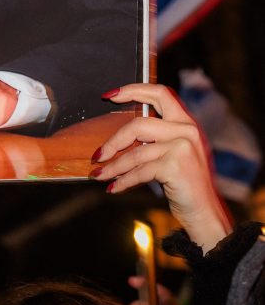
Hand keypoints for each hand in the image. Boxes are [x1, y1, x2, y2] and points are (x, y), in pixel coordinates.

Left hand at [91, 83, 231, 252]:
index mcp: (186, 122)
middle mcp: (187, 130)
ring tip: (98, 175)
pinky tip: (113, 188)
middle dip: (113, 141)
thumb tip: (120, 136)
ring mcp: (182, 147)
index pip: (159, 93)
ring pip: (135, 152)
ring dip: (113, 166)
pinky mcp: (175, 166)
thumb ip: (158, 138)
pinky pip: (140, 171)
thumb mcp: (177, 153)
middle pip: (139, 124)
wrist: (206, 214)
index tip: (110, 95)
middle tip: (97, 154)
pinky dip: (123, 181)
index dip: (133, 90)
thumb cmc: (186, 184)